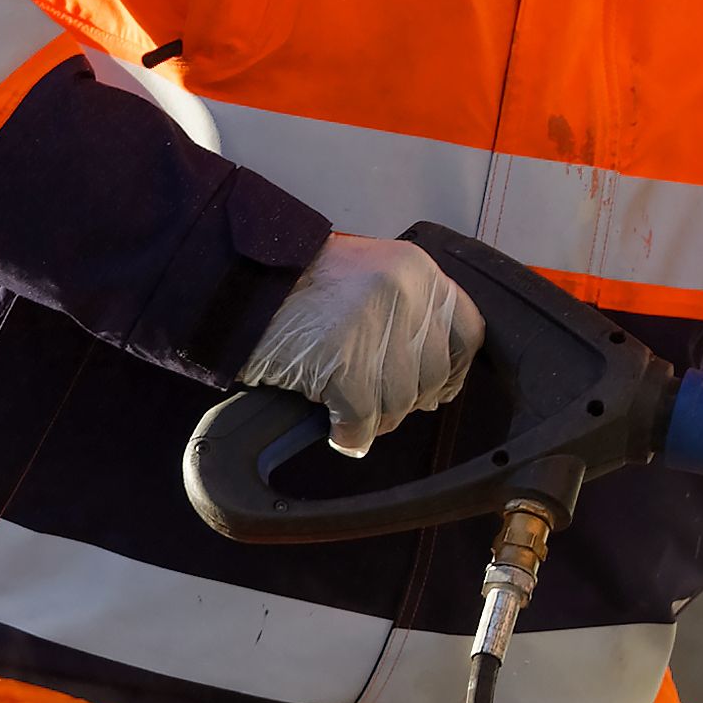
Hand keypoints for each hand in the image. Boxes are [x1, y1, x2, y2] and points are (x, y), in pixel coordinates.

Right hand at [244, 227, 480, 456]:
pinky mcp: (344, 364)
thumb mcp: (369, 275)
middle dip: (403, 399)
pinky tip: (334, 424)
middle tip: (372, 399)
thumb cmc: (296, 284)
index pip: (466, 332)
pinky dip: (349, 432)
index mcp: (416, 270)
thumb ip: (407, 312)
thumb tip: (433, 373)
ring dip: (373, 418)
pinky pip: (362, 420)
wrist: (235, 282)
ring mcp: (374, 329)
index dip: (451, 369)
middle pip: (432, 376)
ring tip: (346, 408)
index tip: (435, 387)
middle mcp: (405, 294)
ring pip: (399, 403)